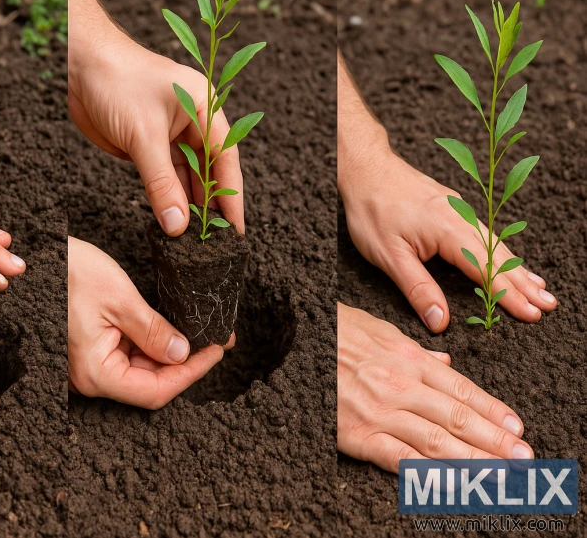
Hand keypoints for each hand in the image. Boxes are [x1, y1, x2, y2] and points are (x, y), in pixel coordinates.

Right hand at [67, 237, 229, 408]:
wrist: (36, 256)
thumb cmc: (67, 273)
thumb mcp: (120, 298)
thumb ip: (153, 331)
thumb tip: (183, 354)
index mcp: (95, 373)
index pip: (154, 390)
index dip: (190, 374)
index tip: (215, 351)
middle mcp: (88, 377)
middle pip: (148, 383)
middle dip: (185, 363)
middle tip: (216, 339)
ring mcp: (87, 365)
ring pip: (139, 370)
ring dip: (169, 353)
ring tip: (199, 332)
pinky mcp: (88, 350)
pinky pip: (125, 355)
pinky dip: (150, 344)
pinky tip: (170, 328)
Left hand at [68, 0, 242, 235]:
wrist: (79, 65)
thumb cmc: (117, 82)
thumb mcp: (144, 136)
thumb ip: (162, 183)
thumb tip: (177, 224)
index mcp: (205, 108)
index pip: (226, 158)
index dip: (232, 195)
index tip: (236, 228)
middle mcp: (192, 123)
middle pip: (208, 171)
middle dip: (210, 205)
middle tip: (213, 241)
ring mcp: (169, 136)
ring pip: (185, 178)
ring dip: (187, 206)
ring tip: (193, 239)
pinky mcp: (147, 147)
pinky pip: (163, 179)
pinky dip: (167, 199)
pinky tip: (170, 221)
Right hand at [337, 303, 532, 472]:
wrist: (289, 341)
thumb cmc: (329, 332)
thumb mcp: (374, 328)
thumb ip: (412, 349)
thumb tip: (444, 363)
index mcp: (406, 358)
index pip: (459, 388)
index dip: (491, 409)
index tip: (516, 426)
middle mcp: (399, 385)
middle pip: (456, 418)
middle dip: (494, 440)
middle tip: (523, 457)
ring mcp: (379, 412)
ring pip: (436, 441)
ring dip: (474, 460)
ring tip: (500, 475)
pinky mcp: (357, 435)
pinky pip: (400, 459)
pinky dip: (429, 474)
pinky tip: (452, 484)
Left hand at [341, 148, 555, 331]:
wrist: (365, 167)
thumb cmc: (371, 209)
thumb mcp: (388, 256)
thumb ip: (417, 289)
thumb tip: (440, 321)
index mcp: (448, 230)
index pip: (486, 269)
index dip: (508, 295)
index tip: (530, 314)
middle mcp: (460, 216)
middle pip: (499, 255)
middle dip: (524, 284)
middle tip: (547, 306)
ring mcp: (457, 208)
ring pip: (495, 242)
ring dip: (517, 267)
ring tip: (539, 289)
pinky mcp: (451, 205)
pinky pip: (483, 231)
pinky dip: (501, 249)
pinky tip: (508, 259)